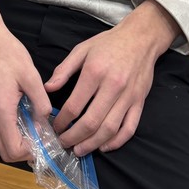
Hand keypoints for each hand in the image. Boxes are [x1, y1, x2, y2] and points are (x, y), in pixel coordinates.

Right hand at [0, 0, 50, 162]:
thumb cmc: (8, 53)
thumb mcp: (31, 76)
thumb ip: (40, 103)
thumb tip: (46, 124)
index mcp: (1, 109)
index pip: (12, 149)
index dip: (30, 153)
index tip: (45, 144)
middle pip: (4, 151)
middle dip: (24, 152)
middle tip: (42, 140)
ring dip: (17, 141)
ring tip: (35, 128)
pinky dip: (10, 130)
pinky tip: (24, 117)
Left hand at [46, 0, 178, 155]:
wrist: (140, 38)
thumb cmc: (108, 43)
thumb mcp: (82, 50)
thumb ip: (64, 69)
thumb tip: (48, 88)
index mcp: (94, 72)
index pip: (74, 105)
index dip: (62, 121)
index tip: (55, 127)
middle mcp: (112, 86)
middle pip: (91, 121)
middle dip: (74, 137)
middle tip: (64, 144)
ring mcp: (128, 97)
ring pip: (110, 129)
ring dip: (93, 144)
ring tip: (80, 150)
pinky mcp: (139, 102)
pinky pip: (129, 128)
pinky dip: (117, 142)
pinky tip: (104, 146)